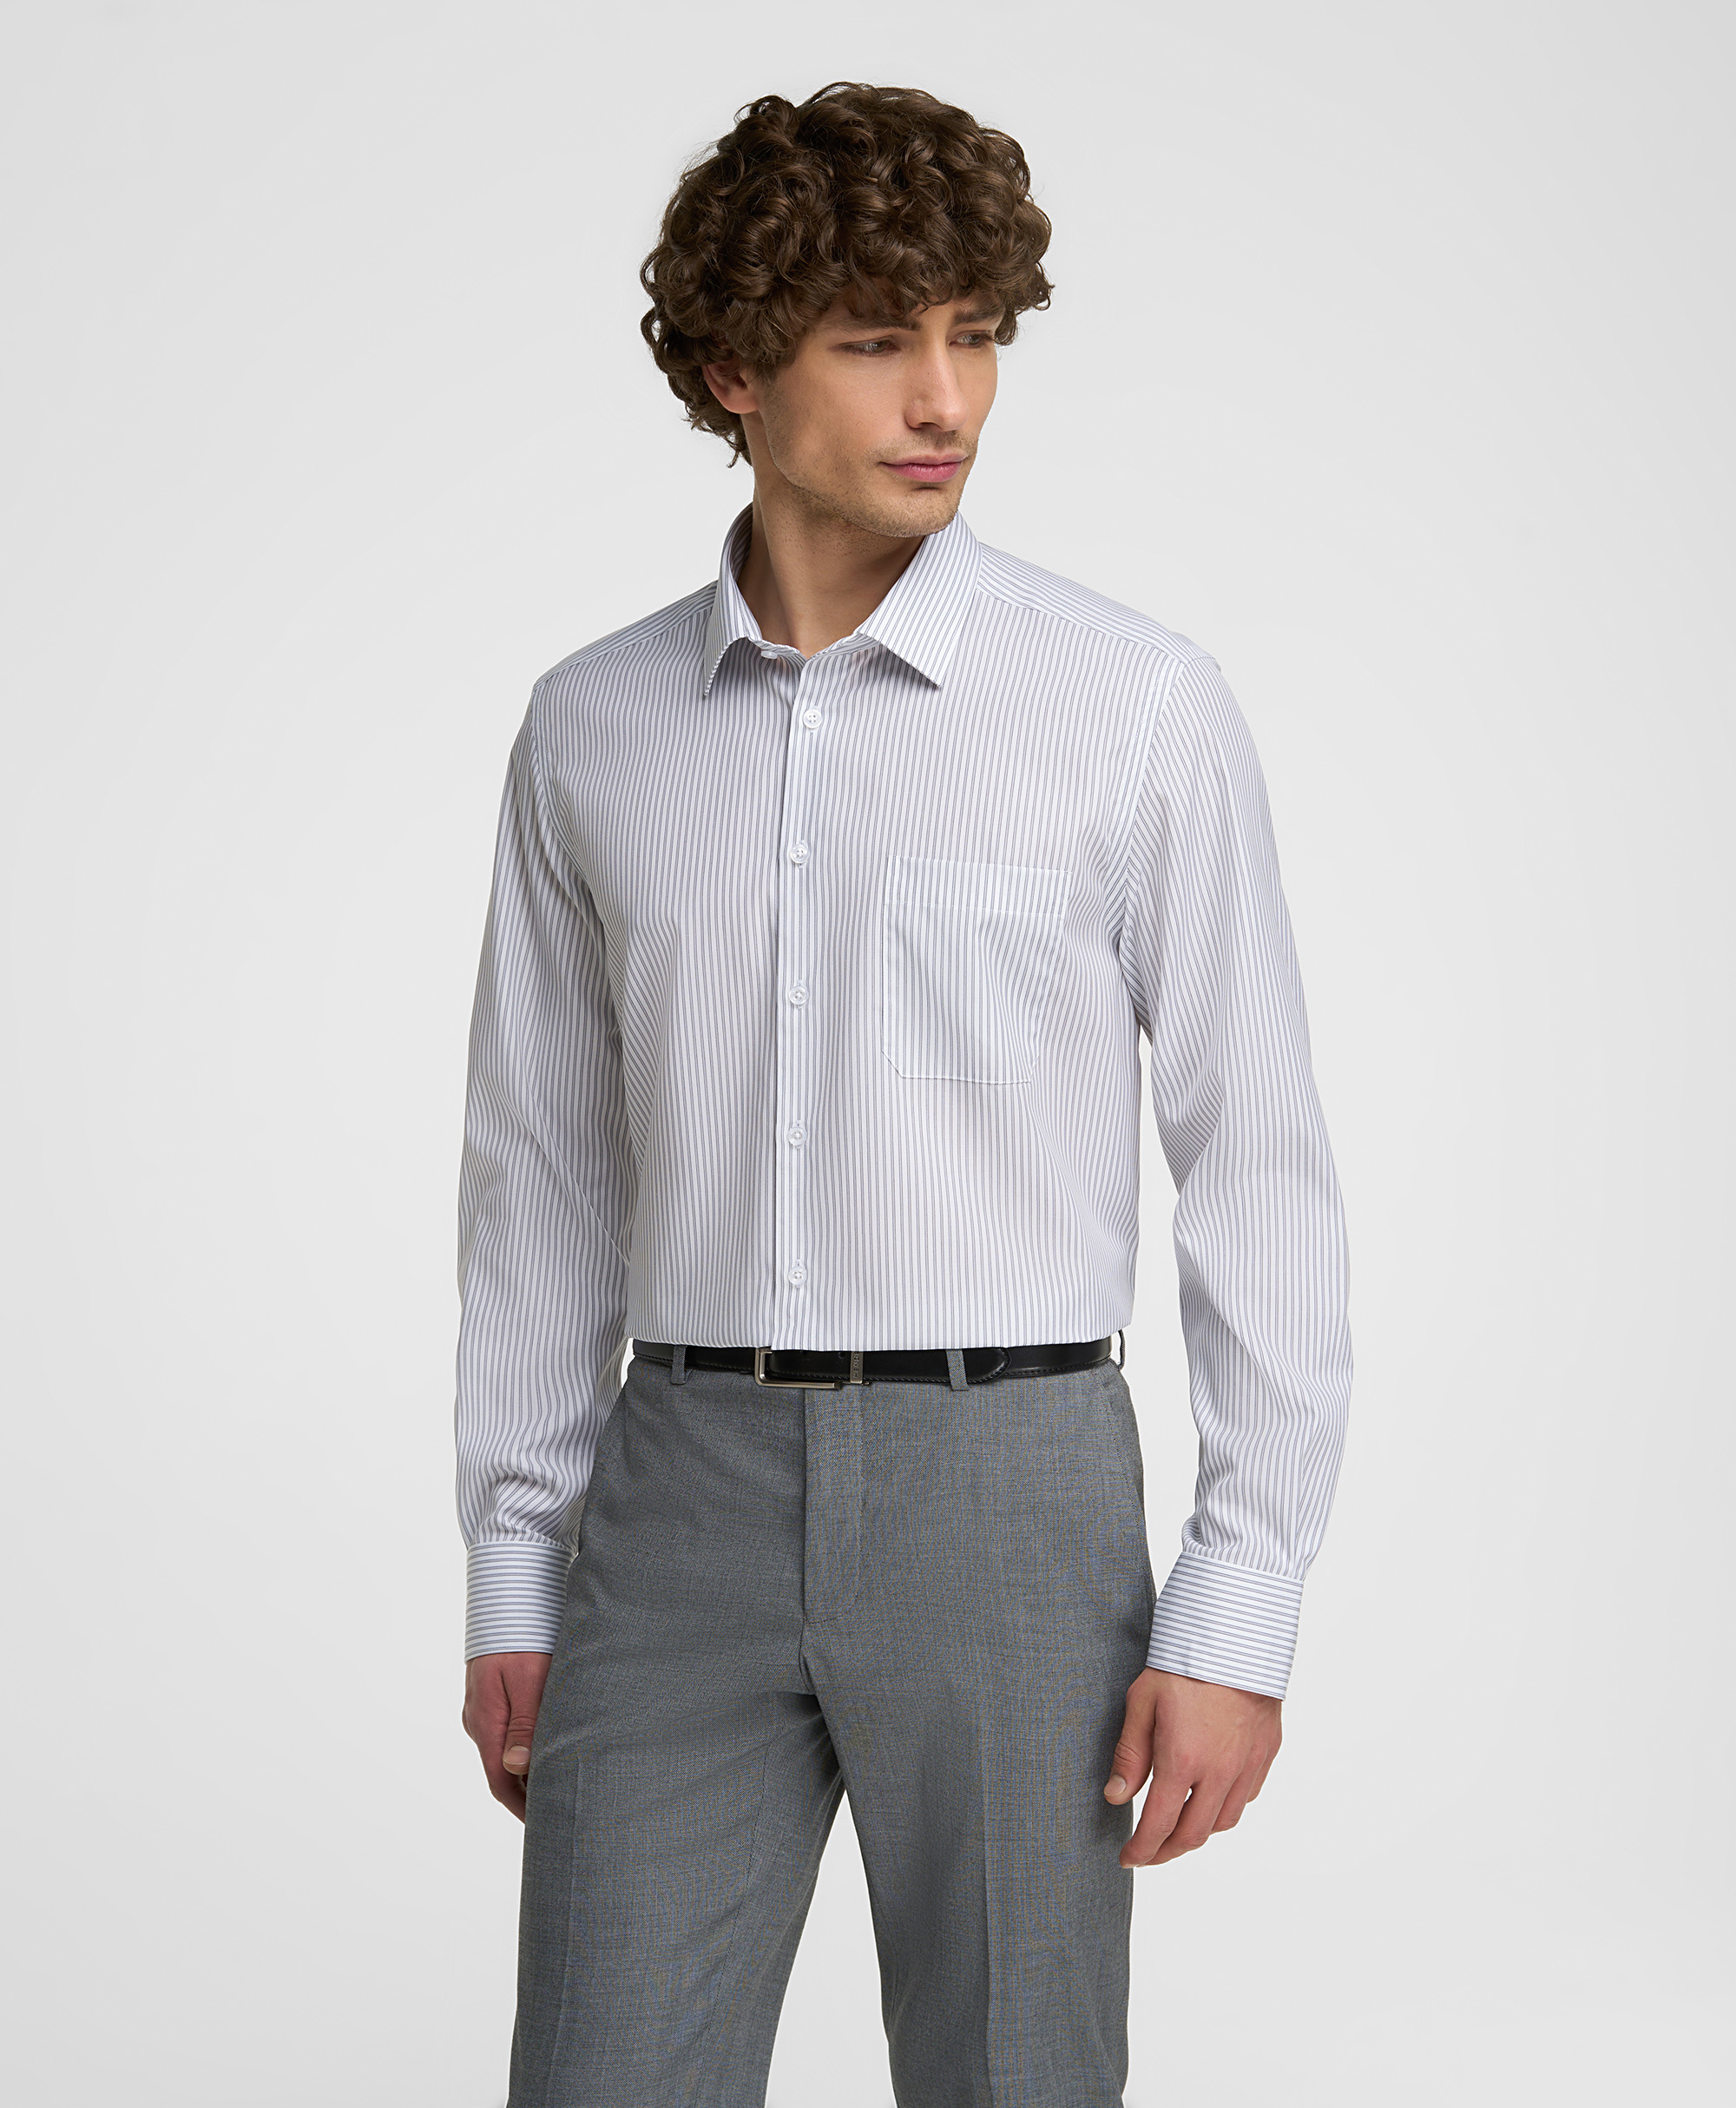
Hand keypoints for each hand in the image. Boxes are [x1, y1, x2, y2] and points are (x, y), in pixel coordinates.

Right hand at [463, 1651, 552, 1820]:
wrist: (505, 1595)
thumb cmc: (522, 1634)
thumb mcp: (529, 1679)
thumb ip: (524, 1723)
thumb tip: (517, 1769)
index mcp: (486, 1722)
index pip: (500, 1782)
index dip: (522, 1808)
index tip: (544, 1826)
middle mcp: (479, 1720)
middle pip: (502, 1770)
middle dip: (528, 1793)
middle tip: (559, 1809)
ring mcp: (482, 1708)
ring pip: (505, 1750)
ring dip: (528, 1768)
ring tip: (560, 1781)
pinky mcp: (491, 1695)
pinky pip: (506, 1729)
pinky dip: (525, 1745)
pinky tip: (549, 1744)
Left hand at [1104, 1666, 1281, 1867]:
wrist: (1237, 1634)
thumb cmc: (1184, 1663)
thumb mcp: (1142, 1701)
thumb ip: (1130, 1754)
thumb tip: (1115, 1795)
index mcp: (1183, 1759)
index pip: (1159, 1825)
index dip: (1142, 1850)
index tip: (1127, 1859)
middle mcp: (1220, 1771)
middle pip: (1194, 1834)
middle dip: (1168, 1851)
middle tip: (1150, 1853)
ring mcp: (1248, 1764)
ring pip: (1225, 1821)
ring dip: (1199, 1832)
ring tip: (1178, 1828)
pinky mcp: (1267, 1752)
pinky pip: (1248, 1795)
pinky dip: (1227, 1806)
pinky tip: (1211, 1797)